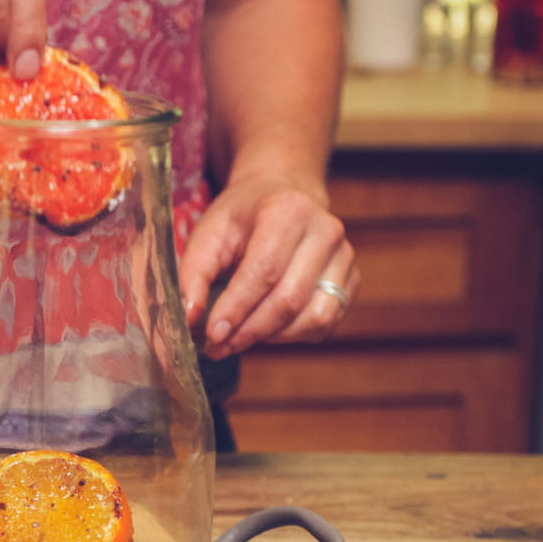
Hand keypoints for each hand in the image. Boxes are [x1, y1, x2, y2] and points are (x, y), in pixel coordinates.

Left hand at [178, 175, 357, 358]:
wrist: (282, 195)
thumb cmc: (242, 217)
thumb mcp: (209, 232)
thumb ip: (194, 273)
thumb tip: (190, 318)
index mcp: (288, 211)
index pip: (264, 270)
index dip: (237, 308)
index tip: (212, 334)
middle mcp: (325, 231)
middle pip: (289, 299)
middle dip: (250, 331)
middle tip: (218, 346)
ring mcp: (345, 256)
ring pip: (314, 317)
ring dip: (272, 337)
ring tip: (239, 337)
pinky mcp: (351, 278)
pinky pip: (326, 322)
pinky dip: (293, 335)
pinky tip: (267, 328)